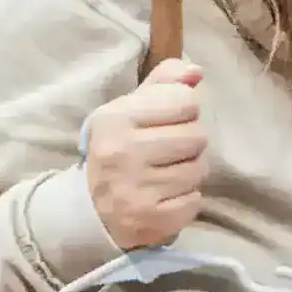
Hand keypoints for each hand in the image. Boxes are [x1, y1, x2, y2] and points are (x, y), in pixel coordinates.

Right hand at [83, 59, 207, 250]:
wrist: (92, 209)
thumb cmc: (119, 150)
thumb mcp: (130, 110)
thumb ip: (164, 84)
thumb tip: (196, 71)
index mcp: (115, 118)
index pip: (185, 101)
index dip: (184, 111)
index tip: (167, 123)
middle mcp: (122, 152)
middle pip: (197, 136)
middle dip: (189, 144)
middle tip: (168, 152)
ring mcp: (136, 189)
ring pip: (200, 169)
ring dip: (191, 172)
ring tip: (168, 174)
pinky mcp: (152, 219)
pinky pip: (195, 201)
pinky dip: (187, 199)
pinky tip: (166, 197)